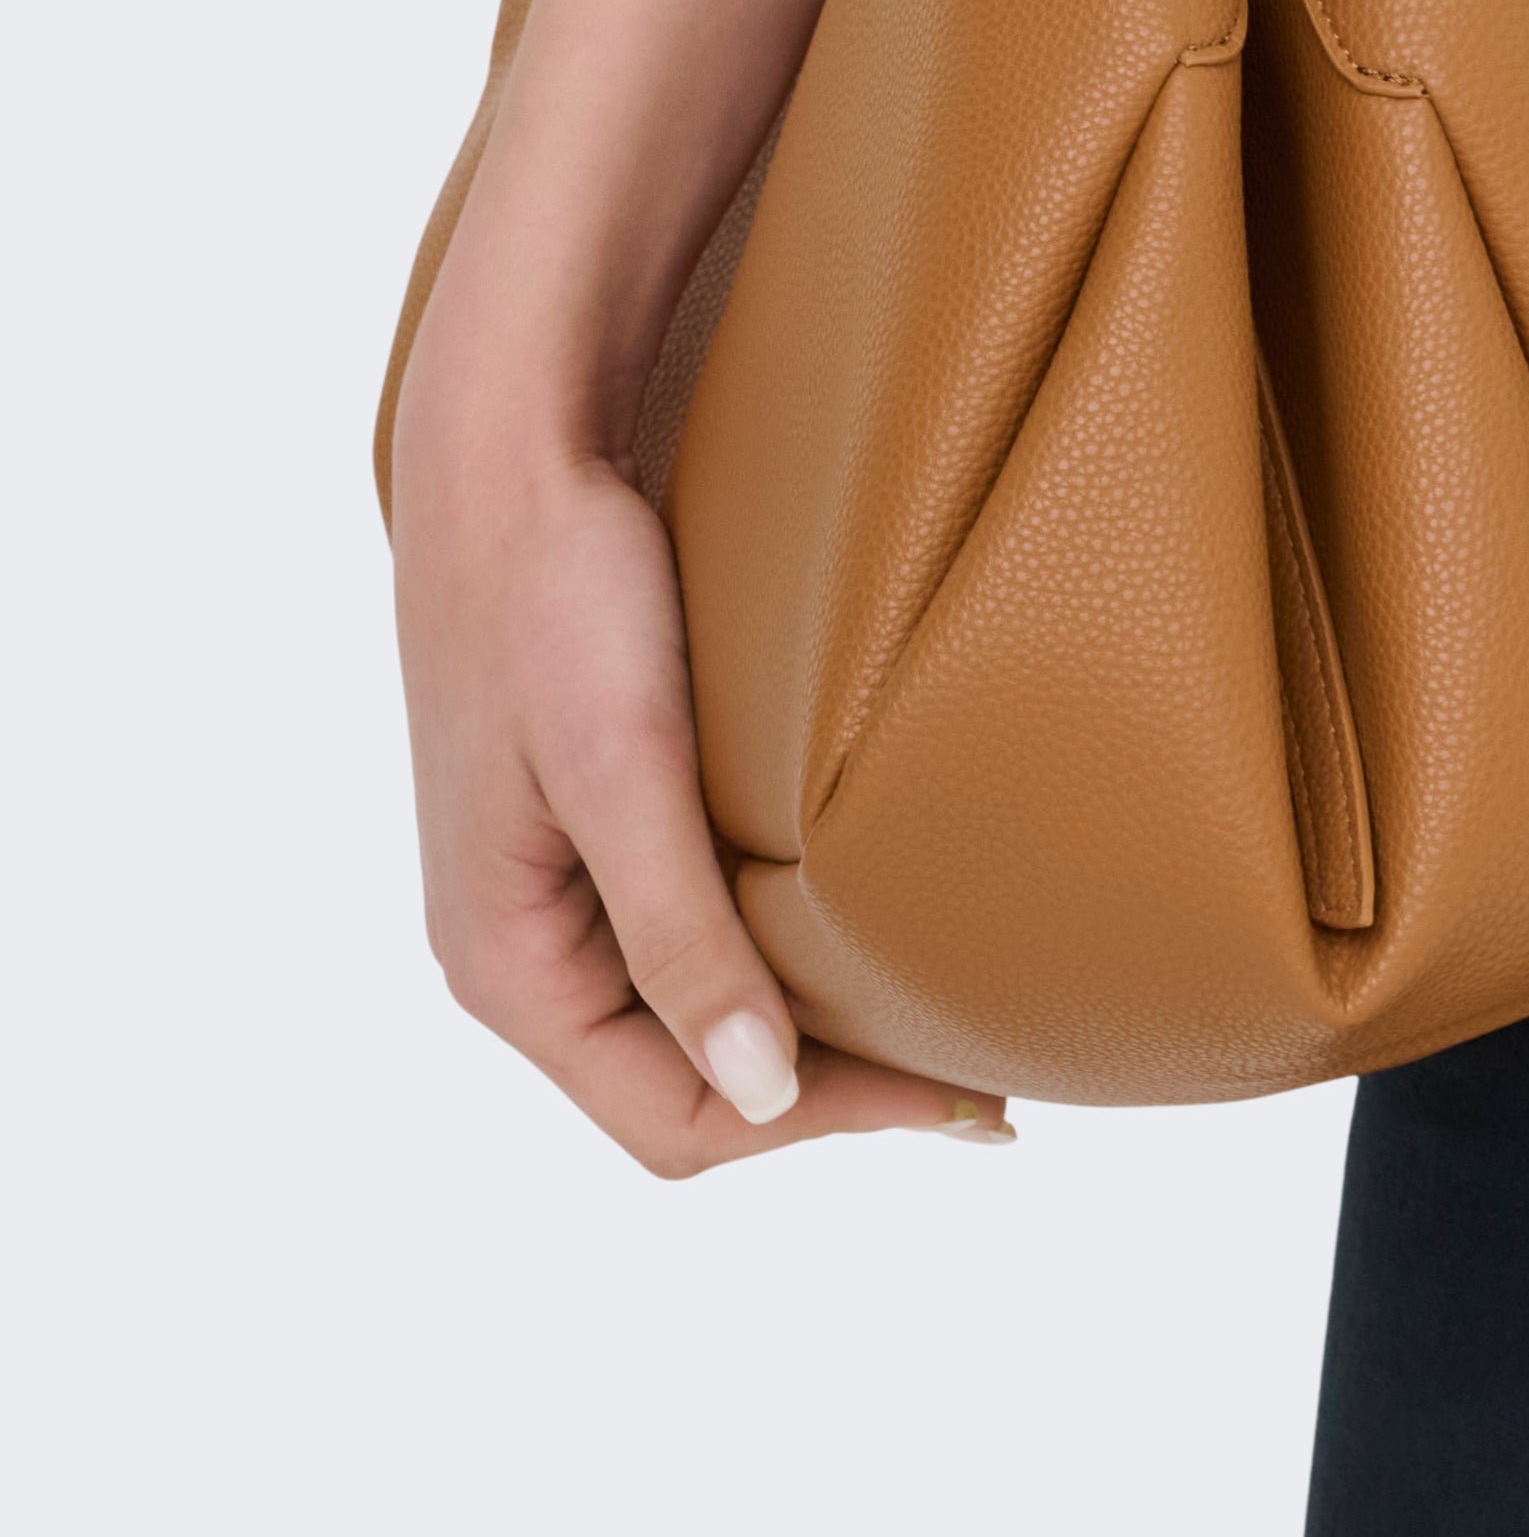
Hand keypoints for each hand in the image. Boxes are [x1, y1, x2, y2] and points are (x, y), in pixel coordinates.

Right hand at [393, 364, 1002, 1175]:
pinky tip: (846, 933)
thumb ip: (680, 939)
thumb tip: (760, 1096)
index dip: (819, 1124)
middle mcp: (518, 954)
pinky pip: (681, 942)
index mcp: (507, 967)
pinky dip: (770, 963)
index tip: (955, 1097)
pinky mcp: (586, 827)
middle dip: (822, 1097)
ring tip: (932, 1024)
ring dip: (801, 1039)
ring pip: (685, 1022)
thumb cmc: (558, 597)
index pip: (674, 1120)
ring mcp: (550, 893)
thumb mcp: (624, 770)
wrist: (510, 452)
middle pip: (680, 1087)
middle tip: (973, 1081)